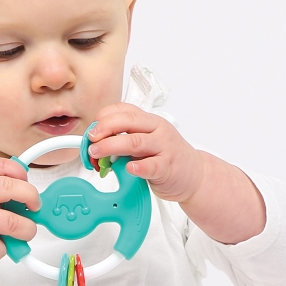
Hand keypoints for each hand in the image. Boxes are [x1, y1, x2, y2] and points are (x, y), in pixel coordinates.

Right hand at [0, 158, 39, 264]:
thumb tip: (28, 195)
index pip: (2, 165)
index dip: (21, 173)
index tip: (27, 184)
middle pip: (12, 188)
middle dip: (32, 198)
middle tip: (34, 208)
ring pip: (14, 223)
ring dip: (26, 231)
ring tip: (22, 233)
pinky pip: (2, 247)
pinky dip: (4, 250)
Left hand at [87, 103, 265, 244]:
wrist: (195, 175)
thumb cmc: (167, 158)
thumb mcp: (145, 143)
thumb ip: (124, 140)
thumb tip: (96, 144)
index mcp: (149, 121)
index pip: (124, 110)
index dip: (104, 118)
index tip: (91, 130)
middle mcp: (157, 130)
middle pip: (128, 122)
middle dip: (105, 129)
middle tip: (90, 139)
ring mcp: (164, 147)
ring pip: (136, 142)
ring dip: (112, 146)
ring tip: (97, 153)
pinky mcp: (168, 167)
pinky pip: (152, 165)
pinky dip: (138, 166)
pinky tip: (129, 168)